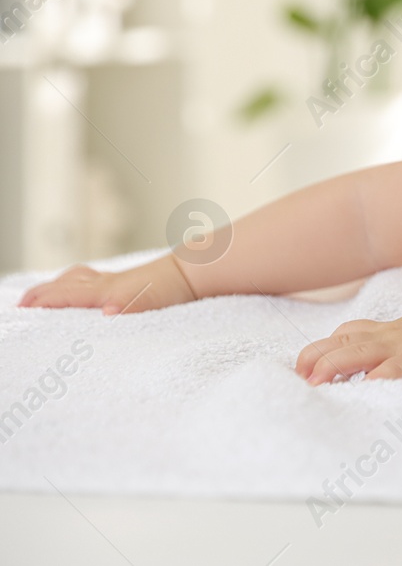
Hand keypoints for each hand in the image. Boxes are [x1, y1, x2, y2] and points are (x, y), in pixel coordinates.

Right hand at [18, 254, 197, 314]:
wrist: (196, 272)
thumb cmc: (175, 289)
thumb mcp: (152, 302)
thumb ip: (129, 306)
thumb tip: (107, 312)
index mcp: (108, 291)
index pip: (67, 296)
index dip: (44, 302)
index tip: (23, 309)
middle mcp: (108, 284)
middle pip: (66, 285)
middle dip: (42, 294)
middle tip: (22, 304)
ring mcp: (116, 281)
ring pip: (78, 278)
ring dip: (56, 285)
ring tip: (42, 295)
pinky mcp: (126, 282)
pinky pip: (92, 280)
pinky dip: (76, 282)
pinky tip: (80, 289)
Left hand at [296, 303, 401, 384]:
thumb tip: (386, 372)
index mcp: (394, 331)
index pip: (350, 332)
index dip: (323, 346)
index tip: (303, 363)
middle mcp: (393, 336)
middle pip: (344, 340)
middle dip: (317, 356)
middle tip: (299, 375)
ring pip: (358, 352)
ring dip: (333, 366)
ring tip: (314, 383)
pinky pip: (394, 367)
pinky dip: (377, 376)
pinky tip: (363, 388)